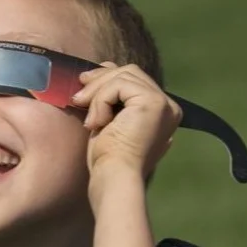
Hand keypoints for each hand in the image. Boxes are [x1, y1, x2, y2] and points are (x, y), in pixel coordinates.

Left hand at [73, 62, 180, 193]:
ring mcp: (163, 103)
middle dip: (100, 80)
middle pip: (130, 72)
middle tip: (78, 97)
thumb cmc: (108, 158)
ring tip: (90, 120)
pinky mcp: (153, 102)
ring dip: (98, 94)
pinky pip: (119, 84)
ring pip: (123, 75)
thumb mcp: (110, 119)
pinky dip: (101, 100)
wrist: (114, 178)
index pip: (135, 79)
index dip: (108, 76)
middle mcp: (168, 105)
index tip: (84, 84)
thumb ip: (112, 96)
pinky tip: (98, 123)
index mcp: (161, 111)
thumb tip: (100, 69)